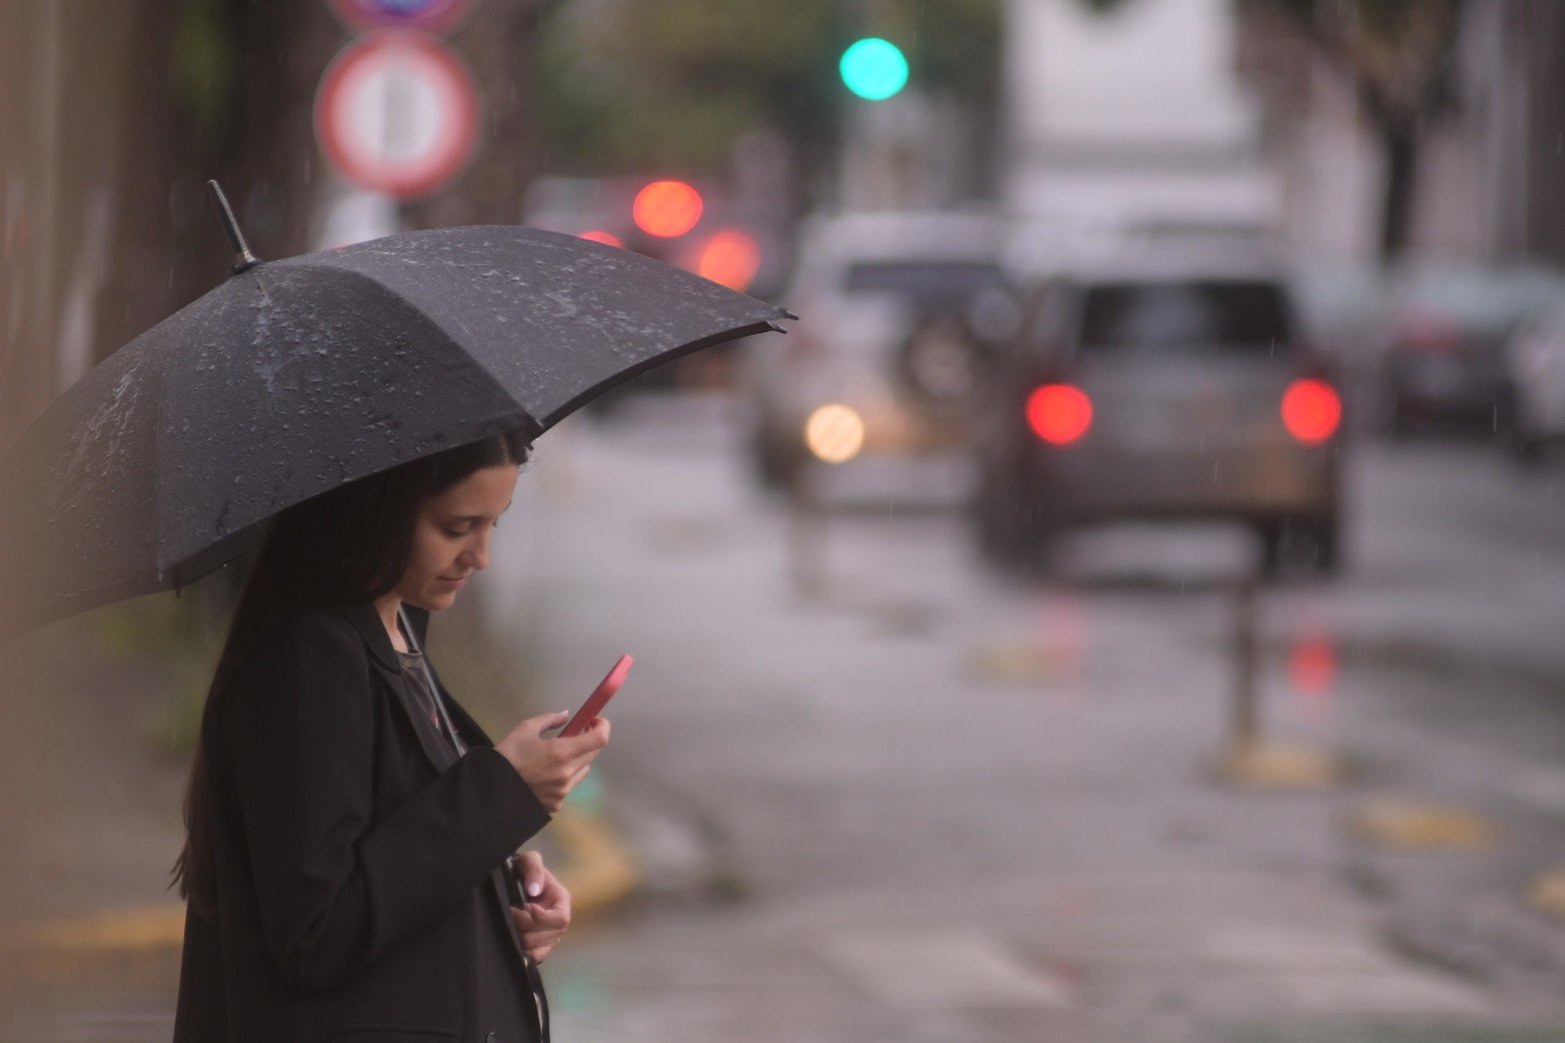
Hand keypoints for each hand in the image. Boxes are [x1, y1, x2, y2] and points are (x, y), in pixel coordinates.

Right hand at [494, 712, 610, 811]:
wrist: (490, 790)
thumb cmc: (508, 756)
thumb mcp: (525, 729)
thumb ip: (549, 719)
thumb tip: (566, 716)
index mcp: (562, 753)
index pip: (599, 740)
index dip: (602, 727)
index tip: (593, 720)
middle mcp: (567, 774)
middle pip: (593, 754)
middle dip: (588, 741)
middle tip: (574, 734)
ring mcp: (563, 792)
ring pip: (583, 771)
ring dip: (578, 760)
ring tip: (556, 757)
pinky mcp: (557, 805)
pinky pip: (569, 786)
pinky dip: (564, 777)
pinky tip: (546, 775)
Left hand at [508, 850, 570, 963]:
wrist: (512, 882)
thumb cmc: (522, 870)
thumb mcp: (529, 860)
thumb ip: (533, 869)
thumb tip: (534, 890)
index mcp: (561, 901)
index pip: (560, 919)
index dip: (542, 918)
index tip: (524, 907)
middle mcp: (559, 921)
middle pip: (548, 937)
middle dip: (525, 927)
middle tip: (509, 912)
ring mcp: (550, 936)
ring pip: (538, 949)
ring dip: (520, 939)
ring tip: (509, 922)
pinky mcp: (539, 946)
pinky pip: (533, 957)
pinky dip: (522, 952)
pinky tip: (512, 937)